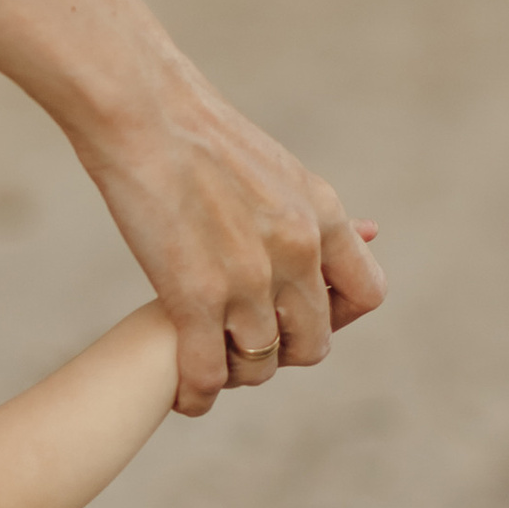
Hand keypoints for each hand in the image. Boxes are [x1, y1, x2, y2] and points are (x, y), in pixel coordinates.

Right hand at [84, 54, 383, 418]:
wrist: (142, 112)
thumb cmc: (197, 131)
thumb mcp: (275, 169)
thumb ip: (305, 215)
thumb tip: (351, 233)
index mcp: (321, 217)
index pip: (366, 295)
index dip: (338, 318)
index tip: (305, 316)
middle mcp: (296, 253)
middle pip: (313, 342)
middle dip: (282, 353)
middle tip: (247, 346)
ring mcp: (246, 279)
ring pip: (261, 365)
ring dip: (238, 375)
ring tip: (213, 369)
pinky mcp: (192, 297)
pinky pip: (207, 373)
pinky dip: (199, 393)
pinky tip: (189, 395)